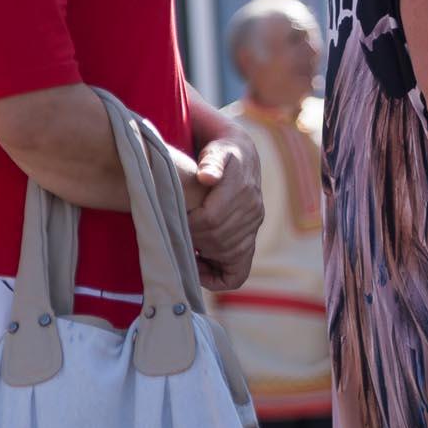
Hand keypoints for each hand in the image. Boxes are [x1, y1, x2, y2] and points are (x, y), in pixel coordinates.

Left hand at [187, 136, 262, 292]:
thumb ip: (211, 162)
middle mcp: (253, 209)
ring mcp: (254, 225)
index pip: (211, 219)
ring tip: (183, 248)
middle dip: (193, 240)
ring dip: (203, 256)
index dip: (188, 225)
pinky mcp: (251, 237)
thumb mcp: (215, 151)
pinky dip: (217, 276)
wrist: (242, 157)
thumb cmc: (220, 154)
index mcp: (242, 189)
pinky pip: (238, 271)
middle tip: (173, 237)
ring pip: (227, 255)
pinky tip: (198, 264)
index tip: (173, 223)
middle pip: (218, 239)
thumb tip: (207, 177)